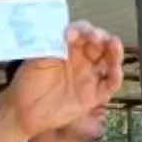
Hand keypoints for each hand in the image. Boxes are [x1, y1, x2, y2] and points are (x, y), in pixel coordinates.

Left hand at [0, 21, 123, 137]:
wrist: (26, 111)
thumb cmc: (28, 82)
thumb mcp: (36, 58)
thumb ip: (50, 44)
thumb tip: (62, 33)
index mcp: (68, 48)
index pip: (81, 32)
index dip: (81, 29)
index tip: (72, 34)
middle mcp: (82, 59)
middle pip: (99, 43)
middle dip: (100, 36)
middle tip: (95, 37)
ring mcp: (89, 76)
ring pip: (109, 60)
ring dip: (114, 51)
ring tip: (114, 44)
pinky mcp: (94, 95)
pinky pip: (110, 83)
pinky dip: (115, 75)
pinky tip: (115, 69)